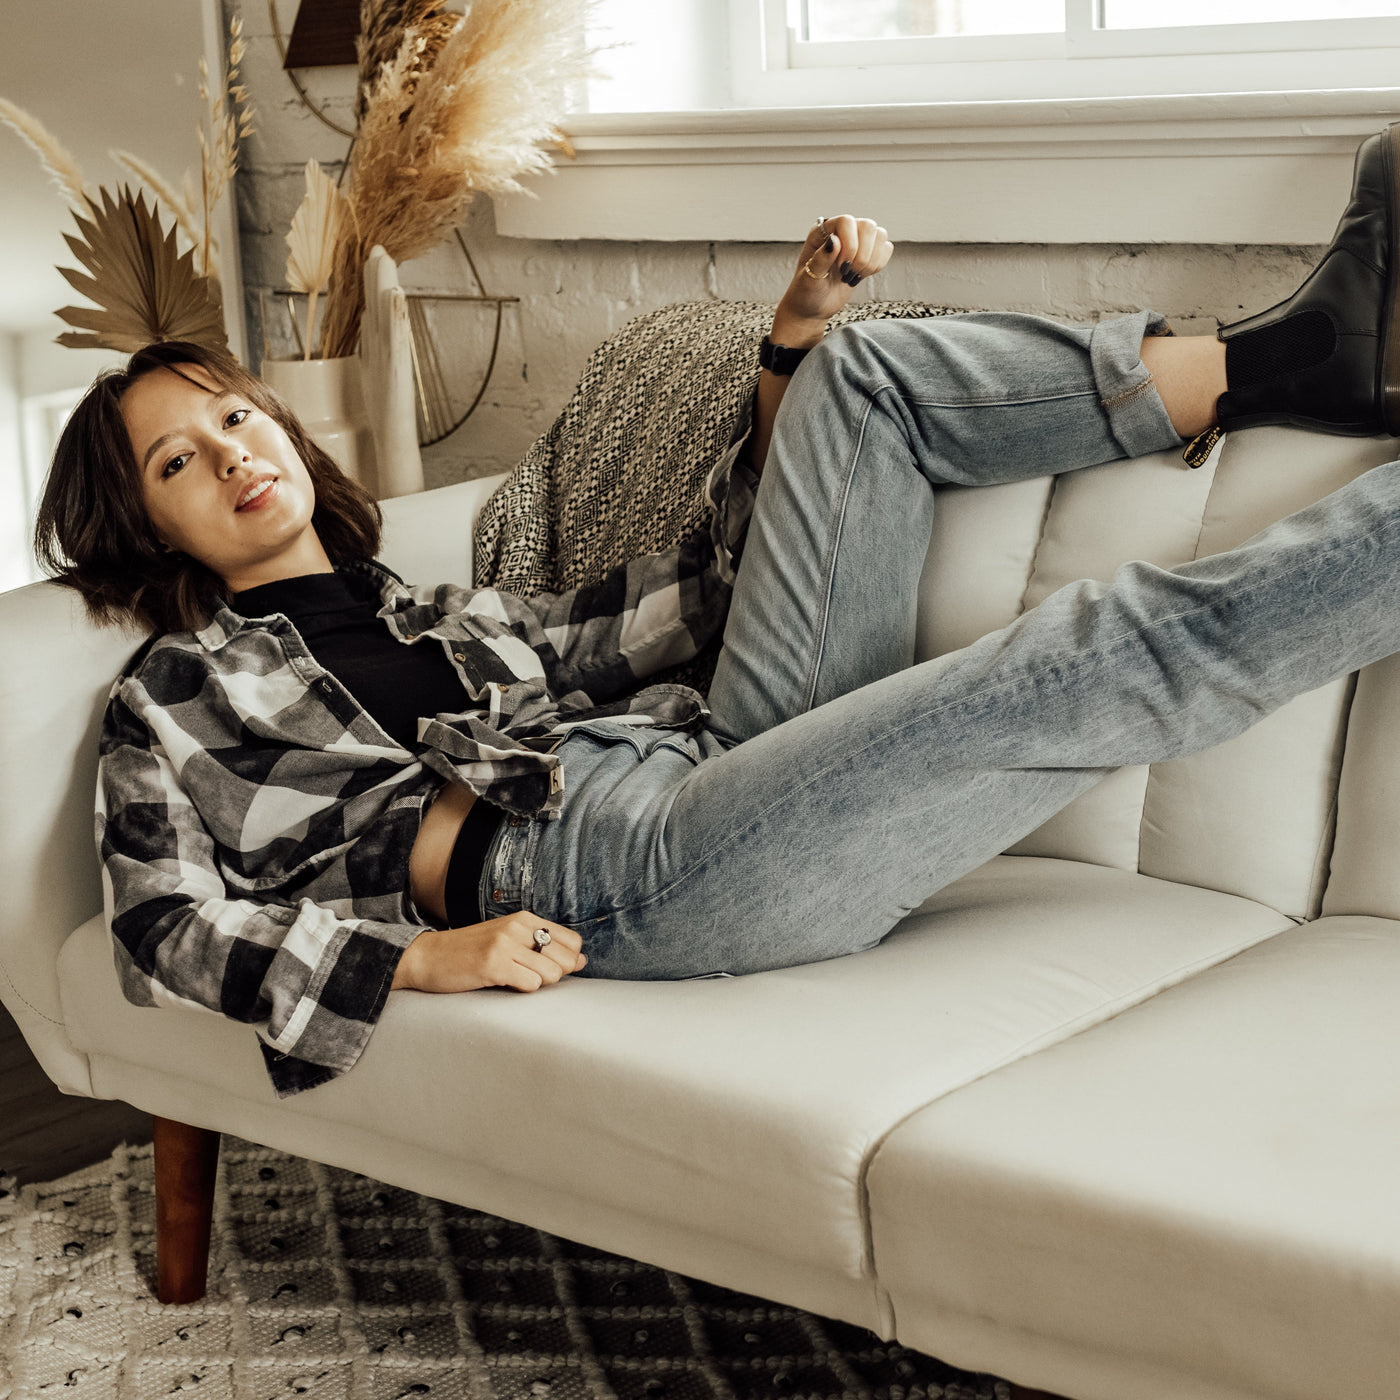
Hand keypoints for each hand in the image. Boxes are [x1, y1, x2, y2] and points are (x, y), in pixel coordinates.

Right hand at [392, 912, 586, 992]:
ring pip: (551, 973)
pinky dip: (522, 989)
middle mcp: (517, 927)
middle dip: (554, 975)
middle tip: (527, 976)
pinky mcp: (493, 964)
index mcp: (525, 918)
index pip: (573, 941)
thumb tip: (583, 960)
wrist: (428, 957)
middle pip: (566, 959)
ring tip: (513, 979)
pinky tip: (504, 983)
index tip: (548, 968)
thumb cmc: (471, 952)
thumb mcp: (509, 940)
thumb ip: (544, 947)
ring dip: (536, 984)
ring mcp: (505, 944)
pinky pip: (530, 984)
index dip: (568, 961)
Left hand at [772, 214, 894, 344]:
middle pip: (867, 226)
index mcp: (822, 232)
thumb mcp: (809, 279)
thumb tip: (835, 241)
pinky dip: (877, 265)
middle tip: (846, 273)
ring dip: (870, 261)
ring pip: (880, 235)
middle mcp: (841, 231)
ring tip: (852, 276)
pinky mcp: (868, 253)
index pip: (846, 222)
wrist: (814, 307)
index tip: (841, 267)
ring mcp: (857, 240)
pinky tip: (861, 275)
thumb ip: (821, 259)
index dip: (850, 245)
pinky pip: (886, 248)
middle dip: (861, 256)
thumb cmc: (806, 292)